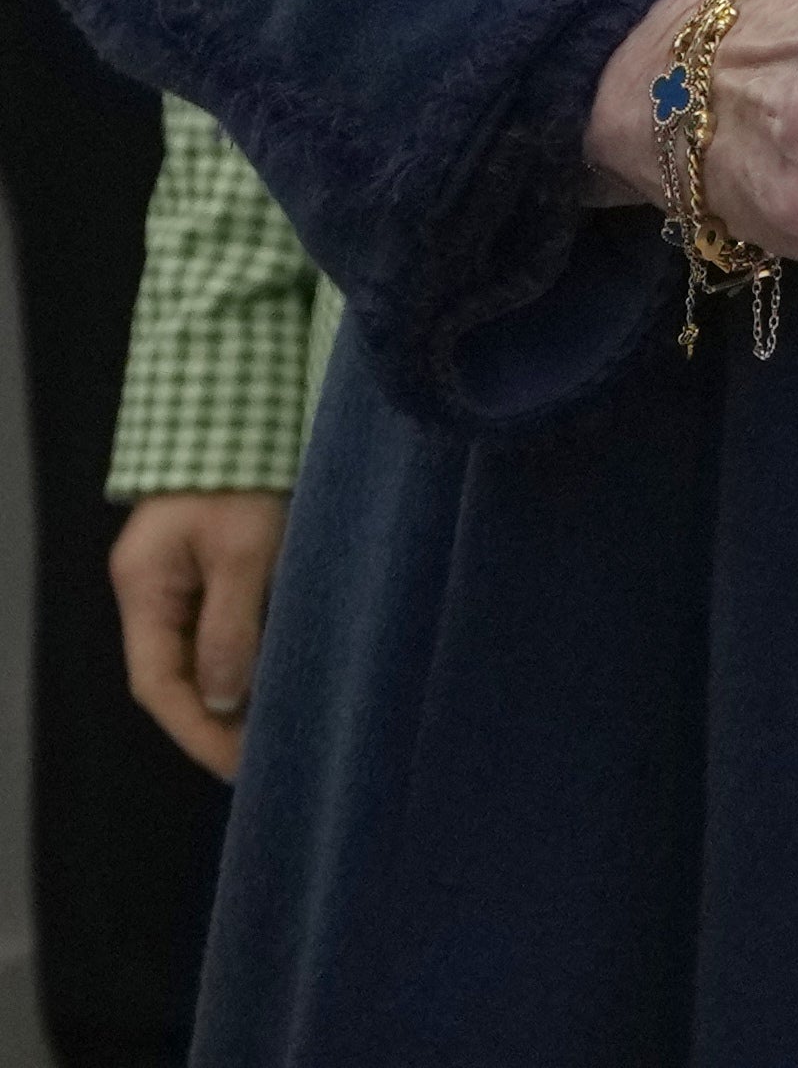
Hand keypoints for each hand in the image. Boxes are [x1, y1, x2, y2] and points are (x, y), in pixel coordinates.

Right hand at [111, 489, 283, 781]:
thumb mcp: (244, 550)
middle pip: (173, 674)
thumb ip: (231, 626)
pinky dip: (242, 660)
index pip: (158, 681)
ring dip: (231, 694)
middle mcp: (152, 589)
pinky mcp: (209, 567)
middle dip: (213, 721)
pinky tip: (273, 681)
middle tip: (261, 760)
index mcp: (144, 587)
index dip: (195, 728)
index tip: (236, 764)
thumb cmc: (245, 475)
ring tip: (274, 733)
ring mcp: (178, 578)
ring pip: (196, 655)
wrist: (249, 411)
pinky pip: (217, 628)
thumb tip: (226, 702)